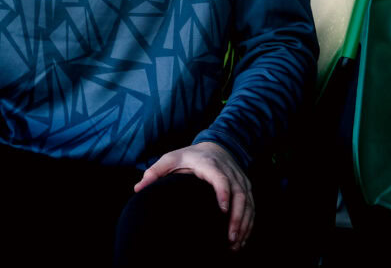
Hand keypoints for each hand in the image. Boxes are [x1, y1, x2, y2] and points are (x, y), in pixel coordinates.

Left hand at [133, 141, 252, 251]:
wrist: (216, 145)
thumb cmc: (190, 155)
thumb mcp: (171, 158)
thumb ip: (155, 172)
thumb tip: (138, 189)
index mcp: (210, 164)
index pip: (221, 178)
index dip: (223, 193)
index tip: (222, 210)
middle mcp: (229, 172)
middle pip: (240, 195)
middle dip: (237, 217)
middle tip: (229, 238)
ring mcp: (241, 180)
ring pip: (249, 203)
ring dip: (244, 225)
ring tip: (235, 244)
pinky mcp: (247, 188)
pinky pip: (252, 207)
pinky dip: (249, 224)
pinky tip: (241, 240)